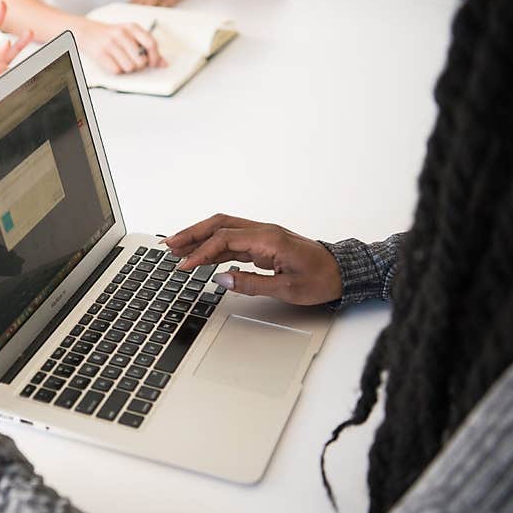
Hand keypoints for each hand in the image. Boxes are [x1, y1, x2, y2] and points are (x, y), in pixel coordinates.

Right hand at [75, 20, 165, 74]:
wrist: (89, 32)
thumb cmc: (113, 36)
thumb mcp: (131, 35)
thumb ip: (147, 47)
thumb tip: (163, 64)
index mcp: (132, 27)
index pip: (151, 44)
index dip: (155, 57)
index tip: (154, 64)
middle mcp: (122, 33)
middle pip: (141, 60)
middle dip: (139, 65)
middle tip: (134, 62)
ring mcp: (111, 43)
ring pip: (130, 67)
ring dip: (127, 69)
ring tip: (122, 61)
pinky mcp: (101, 53)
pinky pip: (117, 70)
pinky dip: (117, 70)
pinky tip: (114, 63)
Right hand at [164, 213, 343, 304]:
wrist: (342, 272)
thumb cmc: (321, 279)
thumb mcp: (286, 288)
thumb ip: (251, 283)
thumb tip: (222, 279)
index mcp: (269, 239)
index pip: (225, 239)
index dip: (201, 252)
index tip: (185, 265)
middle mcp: (264, 231)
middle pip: (219, 224)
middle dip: (192, 233)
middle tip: (169, 245)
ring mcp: (263, 235)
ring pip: (224, 229)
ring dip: (199, 236)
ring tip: (177, 247)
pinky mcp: (263, 243)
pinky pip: (232, 239)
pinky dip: (213, 245)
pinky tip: (200, 255)